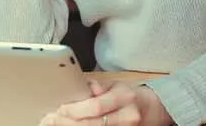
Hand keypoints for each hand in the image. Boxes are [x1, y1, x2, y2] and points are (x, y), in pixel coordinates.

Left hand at [38, 79, 172, 125]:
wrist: (155, 109)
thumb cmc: (131, 95)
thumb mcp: (116, 85)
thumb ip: (98, 86)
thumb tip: (81, 88)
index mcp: (124, 98)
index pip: (95, 107)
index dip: (74, 110)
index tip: (58, 109)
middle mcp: (127, 116)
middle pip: (92, 124)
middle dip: (67, 123)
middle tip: (49, 120)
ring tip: (55, 125)